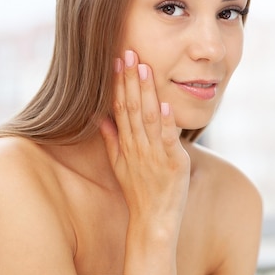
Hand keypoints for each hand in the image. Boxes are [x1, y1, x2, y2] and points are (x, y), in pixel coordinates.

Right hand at [99, 50, 189, 225]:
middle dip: (131, 80)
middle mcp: (137, 146)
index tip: (118, 60)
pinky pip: (167, 140)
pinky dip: (166, 122)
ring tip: (145, 69)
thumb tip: (101, 118)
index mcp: (126, 144)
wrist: (153, 222)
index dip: (119, 83)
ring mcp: (154, 155)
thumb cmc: (139, 193)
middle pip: (131, 108)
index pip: (120, 107)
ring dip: (146, 93)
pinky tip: (164, 104)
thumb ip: (111, 140)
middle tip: (131, 53)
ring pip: (147, 118)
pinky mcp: (173, 163)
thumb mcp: (119, 166)